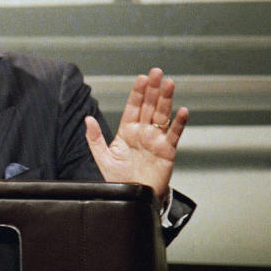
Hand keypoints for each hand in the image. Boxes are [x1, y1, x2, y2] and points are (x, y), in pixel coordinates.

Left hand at [84, 67, 188, 200]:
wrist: (134, 199)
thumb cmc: (119, 180)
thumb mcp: (103, 158)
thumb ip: (94, 138)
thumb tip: (87, 119)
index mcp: (127, 131)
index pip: (133, 107)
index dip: (137, 92)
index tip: (141, 78)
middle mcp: (143, 133)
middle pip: (149, 106)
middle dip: (152, 89)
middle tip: (157, 72)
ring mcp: (156, 140)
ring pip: (162, 115)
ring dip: (166, 99)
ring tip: (169, 84)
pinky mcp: (167, 151)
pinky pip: (174, 135)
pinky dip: (178, 123)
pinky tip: (182, 111)